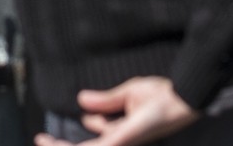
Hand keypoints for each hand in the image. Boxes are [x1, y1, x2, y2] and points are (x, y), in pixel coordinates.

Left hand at [34, 76, 198, 145]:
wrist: (189, 100)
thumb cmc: (165, 96)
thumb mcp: (133, 92)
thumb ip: (106, 100)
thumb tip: (82, 102)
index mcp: (123, 138)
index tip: (44, 140)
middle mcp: (123, 142)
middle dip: (65, 144)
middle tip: (43, 138)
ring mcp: (126, 139)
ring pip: (97, 139)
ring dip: (82, 131)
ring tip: (64, 127)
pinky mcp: (130, 133)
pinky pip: (107, 132)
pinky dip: (96, 123)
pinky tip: (89, 113)